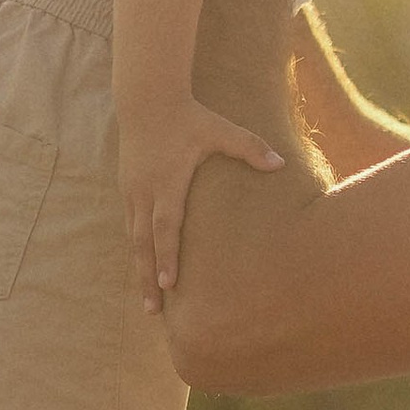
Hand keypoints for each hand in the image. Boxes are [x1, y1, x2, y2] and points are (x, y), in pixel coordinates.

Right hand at [121, 100, 283, 309]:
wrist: (147, 98)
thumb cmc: (189, 116)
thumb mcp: (221, 130)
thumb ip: (250, 148)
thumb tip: (281, 164)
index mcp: (167, 183)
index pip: (165, 227)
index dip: (168, 257)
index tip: (169, 286)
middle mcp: (144, 192)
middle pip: (143, 244)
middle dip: (147, 278)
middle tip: (152, 311)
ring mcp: (132, 192)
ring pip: (134, 239)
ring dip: (140, 270)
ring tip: (148, 302)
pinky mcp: (128, 189)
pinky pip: (132, 226)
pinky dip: (138, 251)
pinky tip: (144, 270)